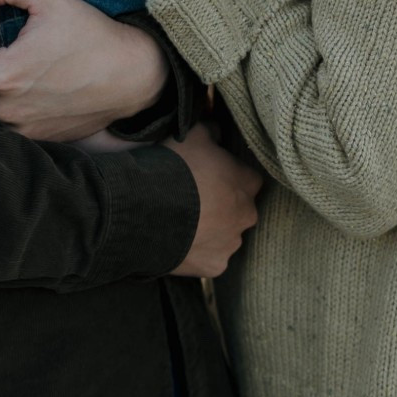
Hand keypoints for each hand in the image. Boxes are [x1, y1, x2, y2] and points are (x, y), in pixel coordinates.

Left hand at [0, 0, 169, 137]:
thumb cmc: (90, 33)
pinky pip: (6, 113)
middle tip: (9, 26)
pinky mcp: (36, 137)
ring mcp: (20, 128)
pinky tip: (35, 73)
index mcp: (0, 76)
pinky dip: (10, 92)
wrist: (131, 76)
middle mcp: (4, 109)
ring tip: (24, 49)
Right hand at [166, 124, 261, 276]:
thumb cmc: (174, 167)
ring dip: (212, 231)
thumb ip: (212, 131)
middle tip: (196, 201)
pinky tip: (179, 242)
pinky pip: (210, 258)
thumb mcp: (192, 134)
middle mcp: (246, 214)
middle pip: (240, 210)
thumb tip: (217, 131)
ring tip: (183, 222)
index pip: (249, 179)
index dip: (230, 178)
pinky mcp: (215, 266)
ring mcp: (231, 243)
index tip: (211, 177)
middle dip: (224, 207)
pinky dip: (198, 252)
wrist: (147, 210)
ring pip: (226, 236)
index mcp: (246, 182)